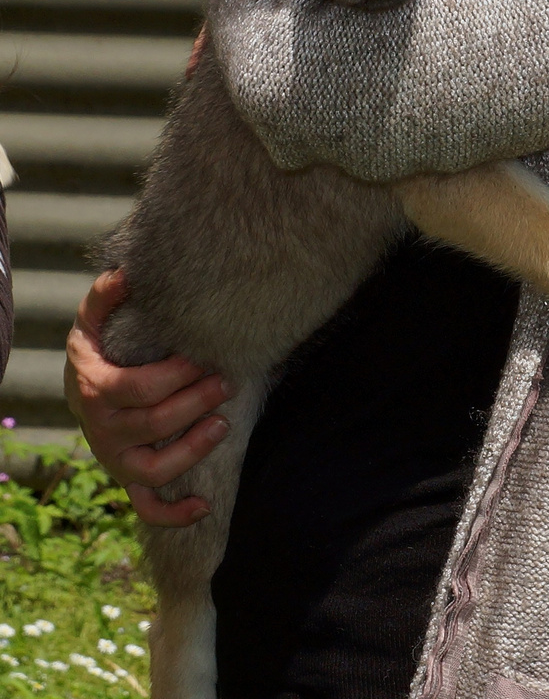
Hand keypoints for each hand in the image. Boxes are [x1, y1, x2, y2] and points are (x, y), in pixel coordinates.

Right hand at [64, 270, 230, 526]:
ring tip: (223, 424)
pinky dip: (173, 514)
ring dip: (190, 452)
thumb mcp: (92, 322)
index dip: (175, 375)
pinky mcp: (128, 478)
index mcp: (96, 389)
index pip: (139, 388)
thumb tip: (125, 273)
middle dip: (195, 402)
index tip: (204, 357)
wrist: (81, 389)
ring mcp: (116, 458)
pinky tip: (205, 506)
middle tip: (228, 380)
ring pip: (152, 470)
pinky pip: (146, 505)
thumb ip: (105, 297)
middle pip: (153, 423)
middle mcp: (104, 429)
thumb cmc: (98, 351)